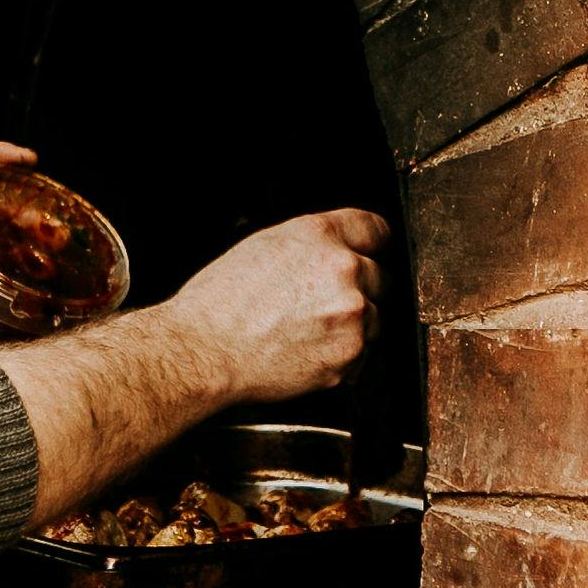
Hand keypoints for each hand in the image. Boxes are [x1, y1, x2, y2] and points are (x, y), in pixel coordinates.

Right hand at [162, 210, 389, 403]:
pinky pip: (364, 355)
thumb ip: (312, 244)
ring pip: (377, 318)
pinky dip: (344, 357)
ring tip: (310, 332)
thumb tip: (337, 250)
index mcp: (320, 235)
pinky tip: (309, 352)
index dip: (371, 246)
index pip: (376, 230)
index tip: (371, 255)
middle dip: (361, 290)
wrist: (204, 351)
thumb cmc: (221, 303)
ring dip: (355, 326)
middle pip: (382, 277)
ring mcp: (351, 313)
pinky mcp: (350, 353)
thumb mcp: (264, 246)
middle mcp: (343, 269)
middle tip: (323, 305)